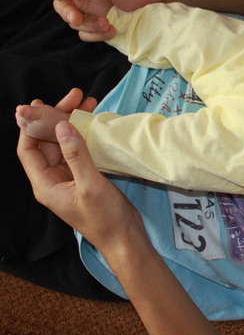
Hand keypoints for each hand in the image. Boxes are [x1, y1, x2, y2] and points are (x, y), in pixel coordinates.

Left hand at [17, 95, 142, 250]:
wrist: (124, 238)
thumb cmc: (105, 217)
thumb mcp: (90, 185)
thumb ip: (77, 155)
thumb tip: (64, 125)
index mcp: (45, 184)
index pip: (28, 148)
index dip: (31, 125)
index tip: (43, 104)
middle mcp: (53, 179)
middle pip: (46, 142)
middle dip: (57, 118)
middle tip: (75, 96)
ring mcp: (69, 178)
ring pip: (63, 144)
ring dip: (72, 123)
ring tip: (87, 102)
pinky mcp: (84, 177)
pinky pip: (78, 151)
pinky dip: (84, 135)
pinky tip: (94, 122)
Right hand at [46, 0, 164, 41]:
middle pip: (61, 4)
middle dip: (66, 12)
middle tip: (77, 19)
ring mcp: (94, 6)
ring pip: (75, 21)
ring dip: (85, 26)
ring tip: (107, 24)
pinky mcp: (105, 19)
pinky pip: (90, 32)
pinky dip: (96, 35)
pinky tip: (112, 31)